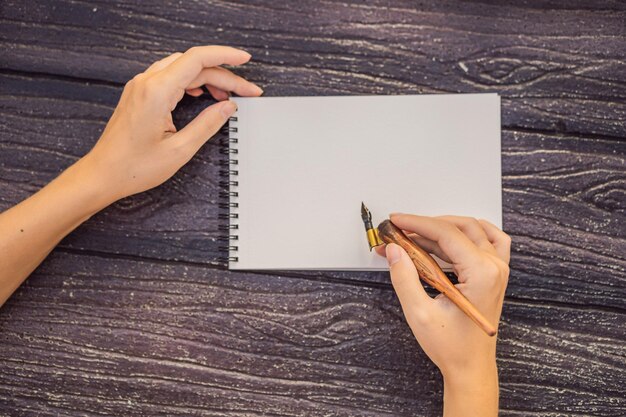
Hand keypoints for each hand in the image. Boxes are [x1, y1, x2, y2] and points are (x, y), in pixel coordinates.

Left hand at [84, 45, 262, 202]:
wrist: (103, 175)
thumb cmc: (133, 167)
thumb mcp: (180, 149)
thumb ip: (207, 124)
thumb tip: (228, 108)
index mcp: (157, 92)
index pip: (198, 59)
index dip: (226, 56)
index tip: (245, 60)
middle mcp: (146, 83)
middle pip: (193, 64)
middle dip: (223, 75)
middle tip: (246, 92)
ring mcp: (141, 86)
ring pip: (182, 68)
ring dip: (208, 77)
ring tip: (228, 96)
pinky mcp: (139, 93)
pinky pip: (170, 76)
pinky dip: (192, 81)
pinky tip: (203, 94)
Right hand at [376, 214, 509, 416]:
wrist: (470, 366)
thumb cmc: (452, 346)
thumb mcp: (419, 313)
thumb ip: (404, 277)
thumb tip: (395, 250)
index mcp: (481, 273)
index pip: (446, 234)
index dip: (417, 223)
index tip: (396, 221)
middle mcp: (494, 267)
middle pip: (459, 228)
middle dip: (426, 225)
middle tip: (400, 230)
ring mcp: (498, 270)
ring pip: (473, 230)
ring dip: (443, 228)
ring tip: (415, 236)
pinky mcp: (495, 274)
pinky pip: (488, 239)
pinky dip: (466, 233)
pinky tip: (447, 237)